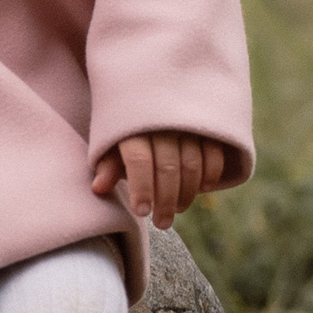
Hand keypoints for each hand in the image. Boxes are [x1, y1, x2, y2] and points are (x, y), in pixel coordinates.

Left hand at [93, 131, 227, 229]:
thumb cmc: (127, 125)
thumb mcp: (111, 140)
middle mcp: (161, 123)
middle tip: (162, 223)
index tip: (141, 212)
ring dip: (187, 193)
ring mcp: (186, 123)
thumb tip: (99, 188)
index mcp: (132, 126)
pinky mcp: (206, 124)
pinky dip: (210, 173)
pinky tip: (202, 188)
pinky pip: (213, 153)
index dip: (141, 189)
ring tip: (177, 209)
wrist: (151, 89)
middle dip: (165, 201)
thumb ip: (109, 163)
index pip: (139, 161)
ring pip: (192, 164)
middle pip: (167, 167)